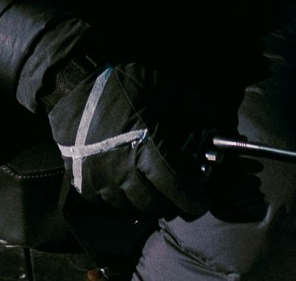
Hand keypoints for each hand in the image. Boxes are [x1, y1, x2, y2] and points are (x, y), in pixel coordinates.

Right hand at [47, 62, 211, 218]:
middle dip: (171, 201)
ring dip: (146, 200)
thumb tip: (220, 134)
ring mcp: (101, 179)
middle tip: (175, 191)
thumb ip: (197, 115)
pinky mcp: (82, 182)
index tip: (200, 200)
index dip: (194, 201)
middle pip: (156, 205)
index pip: (178, 192)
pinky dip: (121, 198)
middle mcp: (124, 170)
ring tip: (151, 185)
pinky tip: (127, 181)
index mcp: (148, 149)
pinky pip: (108, 204)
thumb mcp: (169, 91)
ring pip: (131, 207)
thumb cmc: (125, 87)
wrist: (75, 86)